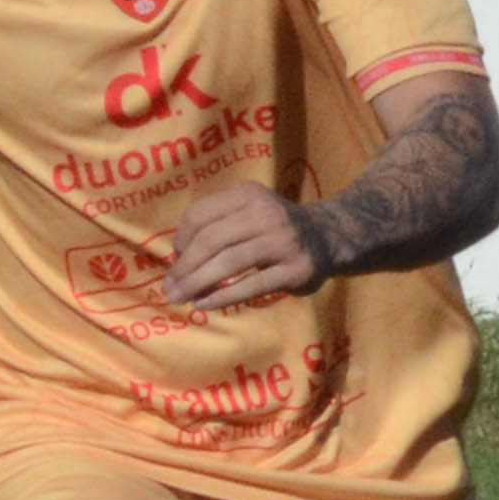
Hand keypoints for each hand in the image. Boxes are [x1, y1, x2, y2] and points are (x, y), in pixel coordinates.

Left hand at [164, 183, 325, 310]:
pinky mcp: (296, 270)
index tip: (177, 258)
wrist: (329, 237)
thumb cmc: (275, 228)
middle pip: (211, 240)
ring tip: (180, 298)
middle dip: (185, 267)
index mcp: (249, 195)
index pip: (201, 214)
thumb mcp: (249, 210)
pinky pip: (252, 285)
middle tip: (170, 288)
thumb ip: (217, 224)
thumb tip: (178, 259)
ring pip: (229, 262)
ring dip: (198, 283)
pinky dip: (224, 296)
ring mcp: (284, 241)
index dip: (181, 238)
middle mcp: (267, 213)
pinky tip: (205, 304)